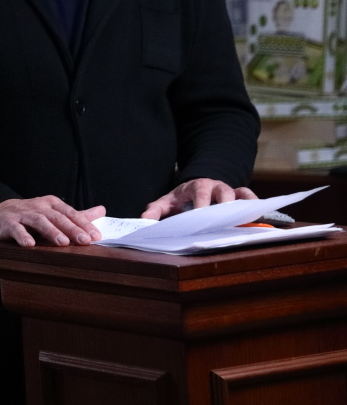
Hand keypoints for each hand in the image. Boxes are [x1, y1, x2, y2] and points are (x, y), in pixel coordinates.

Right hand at [0, 196, 105, 247]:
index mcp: (51, 204)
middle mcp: (38, 207)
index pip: (70, 213)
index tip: (96, 236)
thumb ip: (77, 215)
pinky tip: (29, 244)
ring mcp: (22, 214)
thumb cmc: (31, 215)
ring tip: (63, 243)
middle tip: (85, 241)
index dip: (83, 224)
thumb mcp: (54, 212)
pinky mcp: (8, 223)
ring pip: (39, 221)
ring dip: (51, 231)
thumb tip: (102, 210)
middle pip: (57, 217)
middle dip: (72, 229)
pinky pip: (15, 229)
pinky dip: (22, 235)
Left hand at [141, 178, 256, 220]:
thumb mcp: (168, 201)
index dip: (203, 203)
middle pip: (223, 192)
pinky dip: (255, 203)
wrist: (196, 185)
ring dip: (243, 205)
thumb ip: (156, 209)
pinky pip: (249, 196)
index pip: (200, 192)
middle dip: (226, 204)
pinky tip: (258, 215)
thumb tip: (145, 219)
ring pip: (239, 193)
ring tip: (246, 219)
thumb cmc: (182, 197)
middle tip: (227, 219)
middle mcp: (215, 186)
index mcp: (197, 186)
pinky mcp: (239, 195)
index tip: (202, 215)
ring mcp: (228, 190)